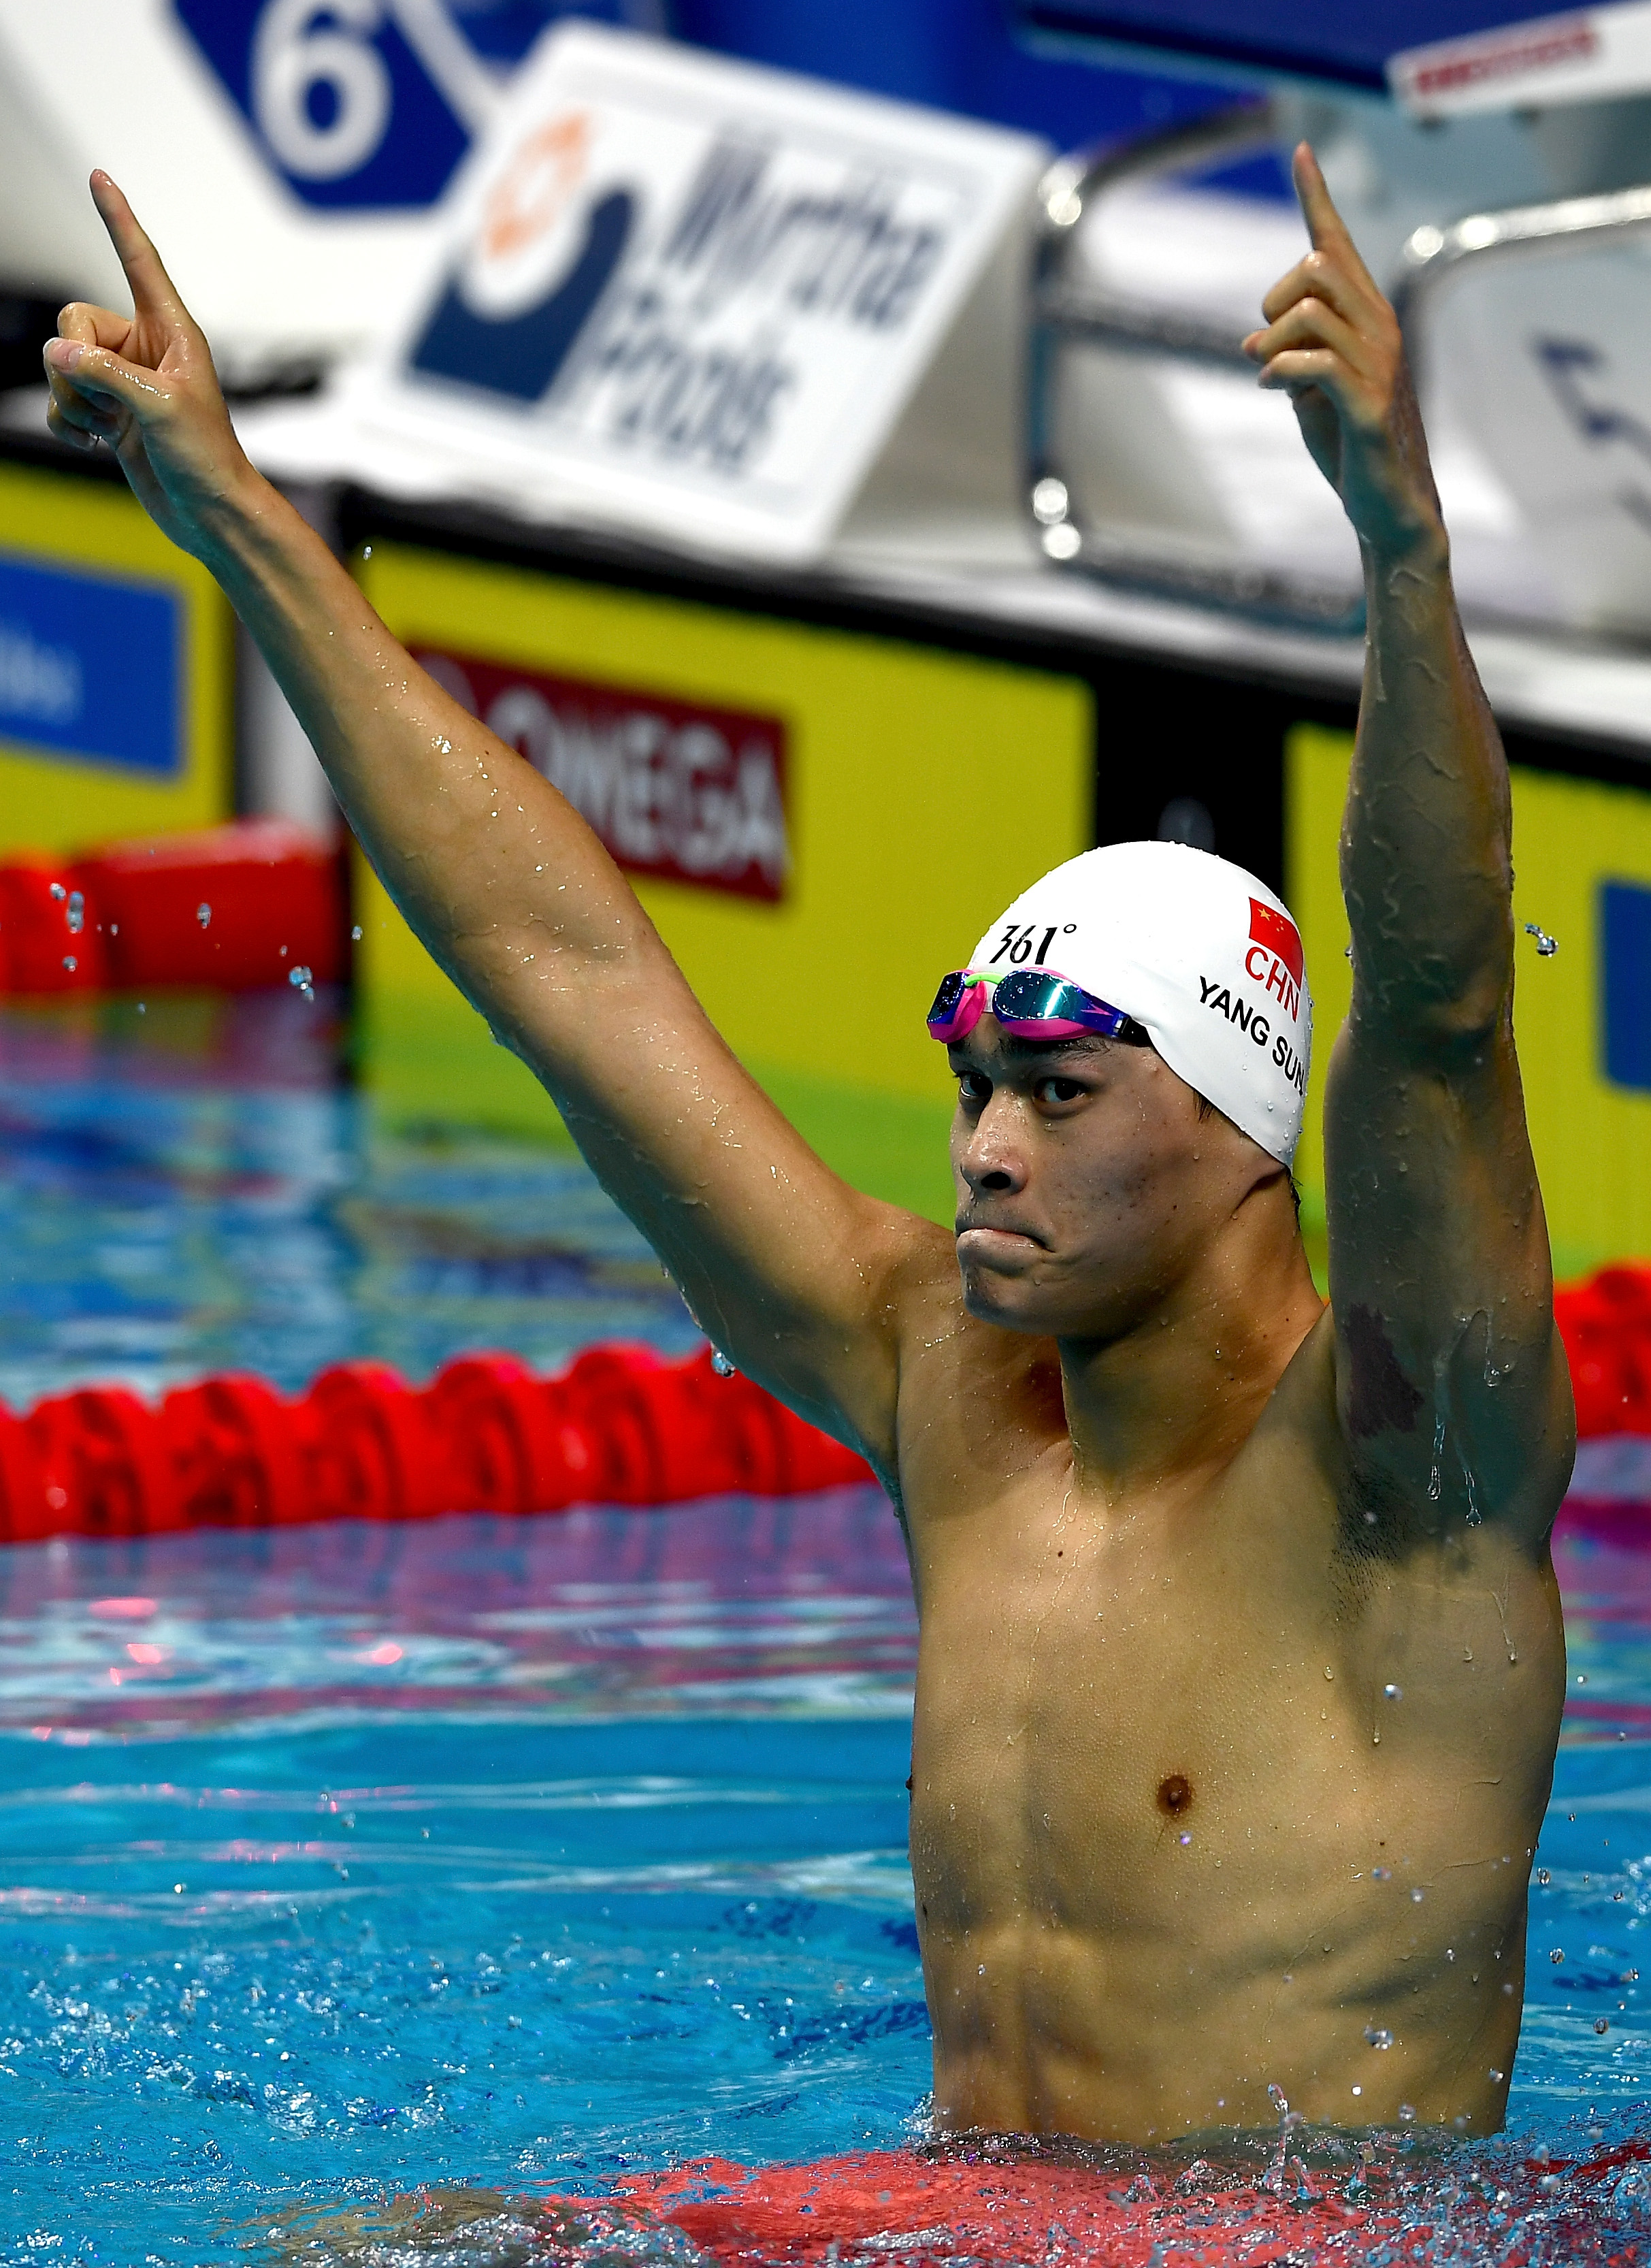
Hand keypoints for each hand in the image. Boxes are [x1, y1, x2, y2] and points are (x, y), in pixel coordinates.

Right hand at [43, 172, 261, 560]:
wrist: (210, 514)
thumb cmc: (206, 459)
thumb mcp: (160, 407)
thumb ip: (104, 372)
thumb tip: (56, 356)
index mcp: (171, 331)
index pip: (137, 260)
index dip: (117, 219)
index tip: (99, 176)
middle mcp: (144, 348)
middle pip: (72, 323)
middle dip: (76, 365)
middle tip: (112, 405)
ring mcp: (123, 380)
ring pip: (60, 364)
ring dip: (75, 400)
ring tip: (113, 428)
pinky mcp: (108, 411)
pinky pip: (61, 398)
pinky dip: (69, 421)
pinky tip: (97, 443)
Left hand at [1244, 144, 1444, 566]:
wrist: (1388, 504)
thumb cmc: (1351, 445)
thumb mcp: (1312, 389)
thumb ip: (1294, 353)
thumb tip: (1259, 340)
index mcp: (1367, 317)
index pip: (1338, 244)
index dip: (1317, 196)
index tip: (1301, 151)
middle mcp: (1380, 327)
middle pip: (1317, 264)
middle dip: (1274, 297)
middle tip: (1262, 345)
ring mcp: (1379, 364)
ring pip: (1309, 310)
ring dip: (1271, 341)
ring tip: (1265, 372)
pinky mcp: (1368, 404)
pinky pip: (1313, 362)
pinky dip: (1278, 372)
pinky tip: (1272, 390)